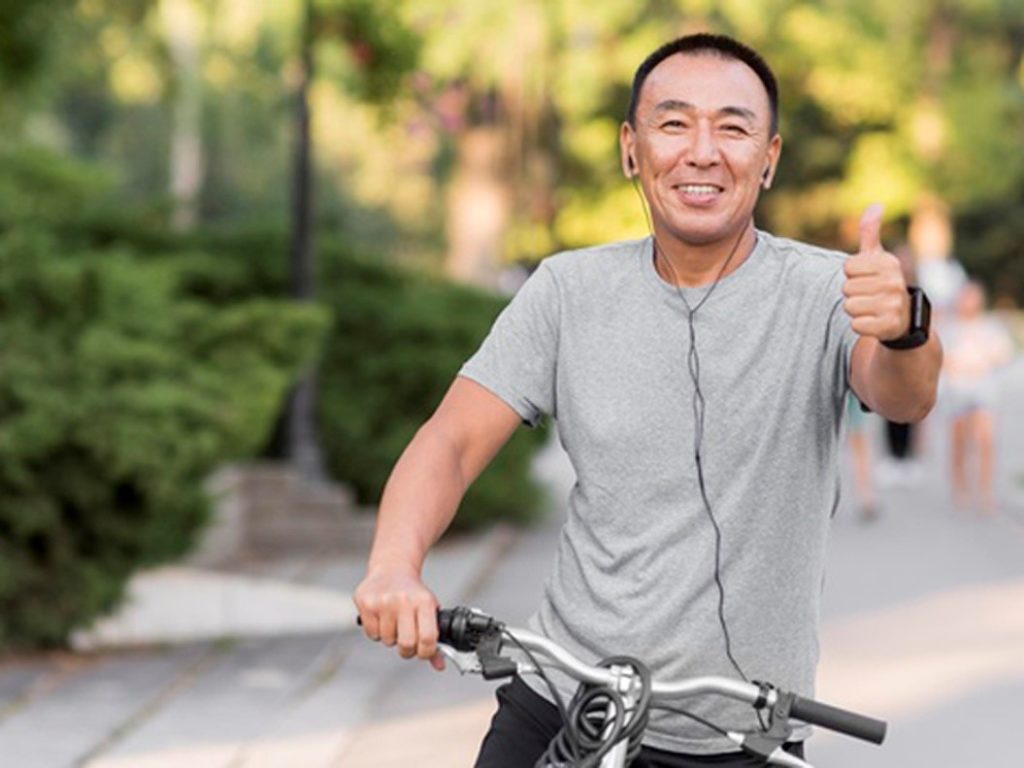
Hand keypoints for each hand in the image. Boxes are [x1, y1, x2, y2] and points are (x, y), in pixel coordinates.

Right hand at [353, 567, 444, 670]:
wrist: (392, 569)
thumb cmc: (413, 593)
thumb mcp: (429, 610)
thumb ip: (434, 638)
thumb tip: (439, 665)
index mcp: (424, 601)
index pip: (428, 638)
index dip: (427, 652)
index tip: (424, 652)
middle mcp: (404, 600)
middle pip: (407, 644)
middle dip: (407, 650)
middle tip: (407, 643)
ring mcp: (384, 601)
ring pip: (387, 640)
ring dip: (391, 638)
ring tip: (394, 622)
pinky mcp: (366, 603)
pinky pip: (372, 634)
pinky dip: (377, 632)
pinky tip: (381, 618)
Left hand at [843, 204, 910, 340]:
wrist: (904, 318)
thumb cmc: (883, 283)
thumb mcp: (878, 258)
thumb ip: (870, 233)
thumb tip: (875, 205)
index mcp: (889, 263)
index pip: (847, 267)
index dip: (852, 274)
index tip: (867, 278)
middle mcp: (894, 282)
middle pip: (846, 288)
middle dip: (853, 293)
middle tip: (870, 295)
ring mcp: (893, 304)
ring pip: (849, 306)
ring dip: (856, 310)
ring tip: (872, 308)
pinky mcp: (889, 326)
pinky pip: (856, 325)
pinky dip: (861, 325)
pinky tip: (874, 321)